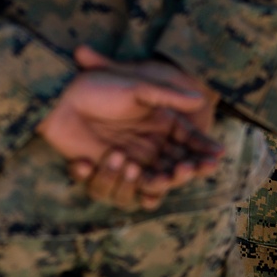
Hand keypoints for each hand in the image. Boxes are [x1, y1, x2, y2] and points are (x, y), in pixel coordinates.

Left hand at [66, 46, 222, 211]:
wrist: (61, 98)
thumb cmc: (99, 87)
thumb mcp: (136, 86)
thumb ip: (168, 96)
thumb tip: (200, 99)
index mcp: (159, 123)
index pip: (188, 141)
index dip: (202, 151)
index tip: (215, 158)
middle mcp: (148, 145)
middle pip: (173, 169)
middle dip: (179, 173)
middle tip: (181, 169)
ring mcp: (129, 160)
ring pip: (146, 186)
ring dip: (141, 181)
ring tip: (132, 166)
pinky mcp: (105, 171)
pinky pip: (114, 190)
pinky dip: (106, 180)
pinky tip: (93, 161)